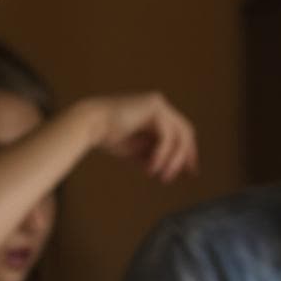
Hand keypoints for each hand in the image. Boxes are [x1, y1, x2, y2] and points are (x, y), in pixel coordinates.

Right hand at [79, 91, 199, 182]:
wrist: (90, 125)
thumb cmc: (110, 136)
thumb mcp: (141, 150)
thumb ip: (158, 156)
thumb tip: (177, 169)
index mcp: (157, 113)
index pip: (182, 132)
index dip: (189, 152)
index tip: (191, 171)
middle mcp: (160, 106)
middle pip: (185, 132)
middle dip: (186, 156)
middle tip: (186, 175)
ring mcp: (159, 104)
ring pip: (179, 135)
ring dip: (173, 160)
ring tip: (162, 177)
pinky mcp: (154, 107)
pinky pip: (167, 136)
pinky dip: (162, 155)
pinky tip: (151, 167)